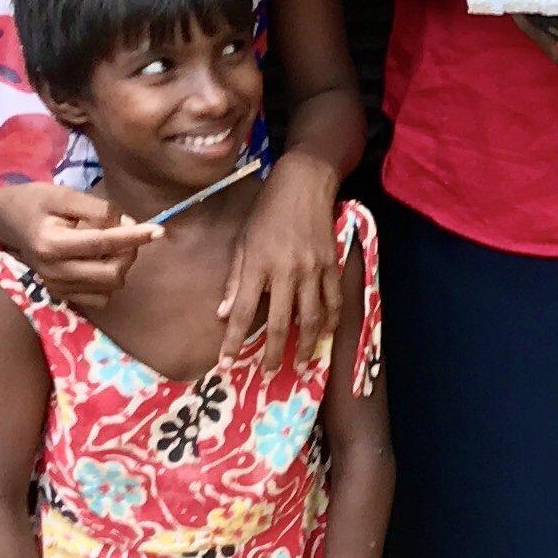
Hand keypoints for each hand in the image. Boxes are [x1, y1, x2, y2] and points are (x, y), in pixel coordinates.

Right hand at [0, 183, 156, 307]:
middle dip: (128, 252)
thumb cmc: (33, 202)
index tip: (158, 230)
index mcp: (53, 244)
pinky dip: (107, 281)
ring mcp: (57, 287)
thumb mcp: (63, 194)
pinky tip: (98, 261)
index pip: (104, 244)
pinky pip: (100, 299)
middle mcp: (55, 273)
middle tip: (125, 232)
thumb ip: (97, 209)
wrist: (4, 221)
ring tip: (106, 244)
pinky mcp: (61, 295)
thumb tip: (126, 224)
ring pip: (110, 287)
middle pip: (112, 274)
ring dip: (119, 265)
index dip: (135, 236)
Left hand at [220, 157, 343, 372]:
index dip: (233, 340)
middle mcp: (286, 270)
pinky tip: (324, 337)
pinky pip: (333, 301)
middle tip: (267, 374)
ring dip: (305, 346)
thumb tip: (224, 314)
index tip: (225, 362)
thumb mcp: (243, 241)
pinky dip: (330, 323)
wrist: (304, 184)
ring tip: (300, 365)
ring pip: (311, 318)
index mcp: (258, 264)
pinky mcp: (332, 265)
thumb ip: (236, 280)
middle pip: (280, 322)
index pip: (243, 311)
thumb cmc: (267, 211)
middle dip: (272, 353)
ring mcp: (313, 269)